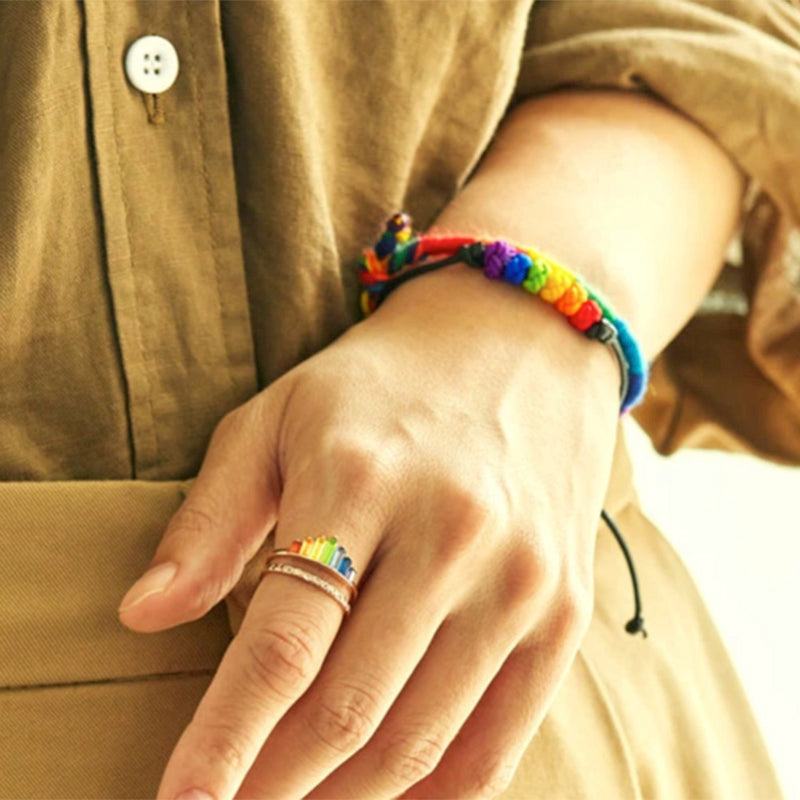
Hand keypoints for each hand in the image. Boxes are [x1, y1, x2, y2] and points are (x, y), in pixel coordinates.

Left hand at [118, 263, 619, 798]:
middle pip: (347, 710)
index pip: (282, 645)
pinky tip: (384, 793)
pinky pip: (498, 744)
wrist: (518, 346)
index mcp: (361, 479)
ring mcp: (520, 579)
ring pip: (418, 741)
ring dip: (344, 796)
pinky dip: (434, 794)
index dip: (222, 742)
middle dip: (273, 783)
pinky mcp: (565, 610)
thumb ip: (212, 517)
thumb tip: (143, 617)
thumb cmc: (383, 386)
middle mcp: (452, 534)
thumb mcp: (279, 415)